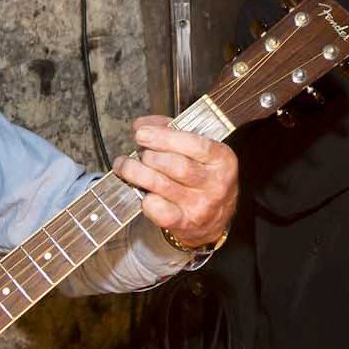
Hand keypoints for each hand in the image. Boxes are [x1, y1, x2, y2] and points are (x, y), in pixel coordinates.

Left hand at [119, 118, 238, 248]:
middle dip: (149, 155)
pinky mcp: (184, 223)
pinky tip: (142, 192)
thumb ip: (172, 133)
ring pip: (161, 184)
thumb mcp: (199, 151)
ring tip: (125, 165)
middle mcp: (215, 184)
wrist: (215, 219)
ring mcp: (201, 206)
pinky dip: (144, 198)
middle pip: (175, 165)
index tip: (142, 133)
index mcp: (223, 160)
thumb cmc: (204, 178)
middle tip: (139, 152)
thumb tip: (142, 126)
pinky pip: (156, 208)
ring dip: (136, 172)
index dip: (164, 137)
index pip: (194, 145)